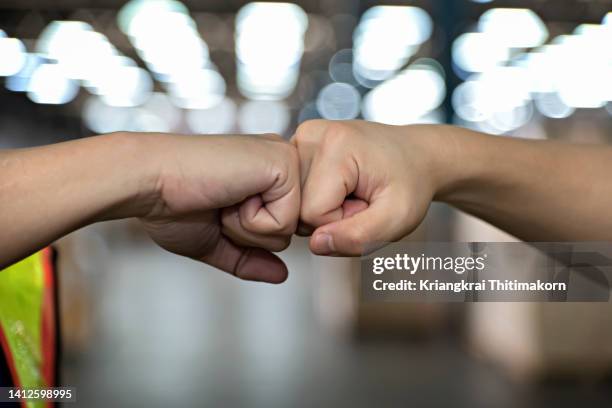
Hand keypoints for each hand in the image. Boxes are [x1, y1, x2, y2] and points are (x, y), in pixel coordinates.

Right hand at [139, 133, 299, 282]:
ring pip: (289, 229)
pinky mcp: (284, 163)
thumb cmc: (172, 205)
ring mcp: (286, 159)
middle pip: (290, 232)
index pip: (282, 229)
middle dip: (249, 234)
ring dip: (247, 227)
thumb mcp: (215, 240)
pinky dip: (250, 221)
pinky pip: (284, 222)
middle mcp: (281, 161)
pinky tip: (229, 194)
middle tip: (219, 204)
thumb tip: (283, 275)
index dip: (248, 234)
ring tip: (222, 197)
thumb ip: (250, 257)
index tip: (217, 208)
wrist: (149, 182)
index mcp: (268, 174)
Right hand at [292, 120, 447, 255]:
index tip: (366, 205)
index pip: (312, 214)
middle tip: (361, 199)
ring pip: (294, 201)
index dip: (341, 222)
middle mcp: (312, 134)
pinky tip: (340, 186)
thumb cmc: (410, 182)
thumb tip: (317, 243)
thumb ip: (359, 237)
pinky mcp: (298, 145)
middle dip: (330, 216)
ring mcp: (302, 137)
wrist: (416, 155)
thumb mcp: (398, 218)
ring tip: (353, 192)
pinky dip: (317, 196)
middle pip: (298, 207)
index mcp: (335, 145)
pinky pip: (295, 191)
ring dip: (324, 207)